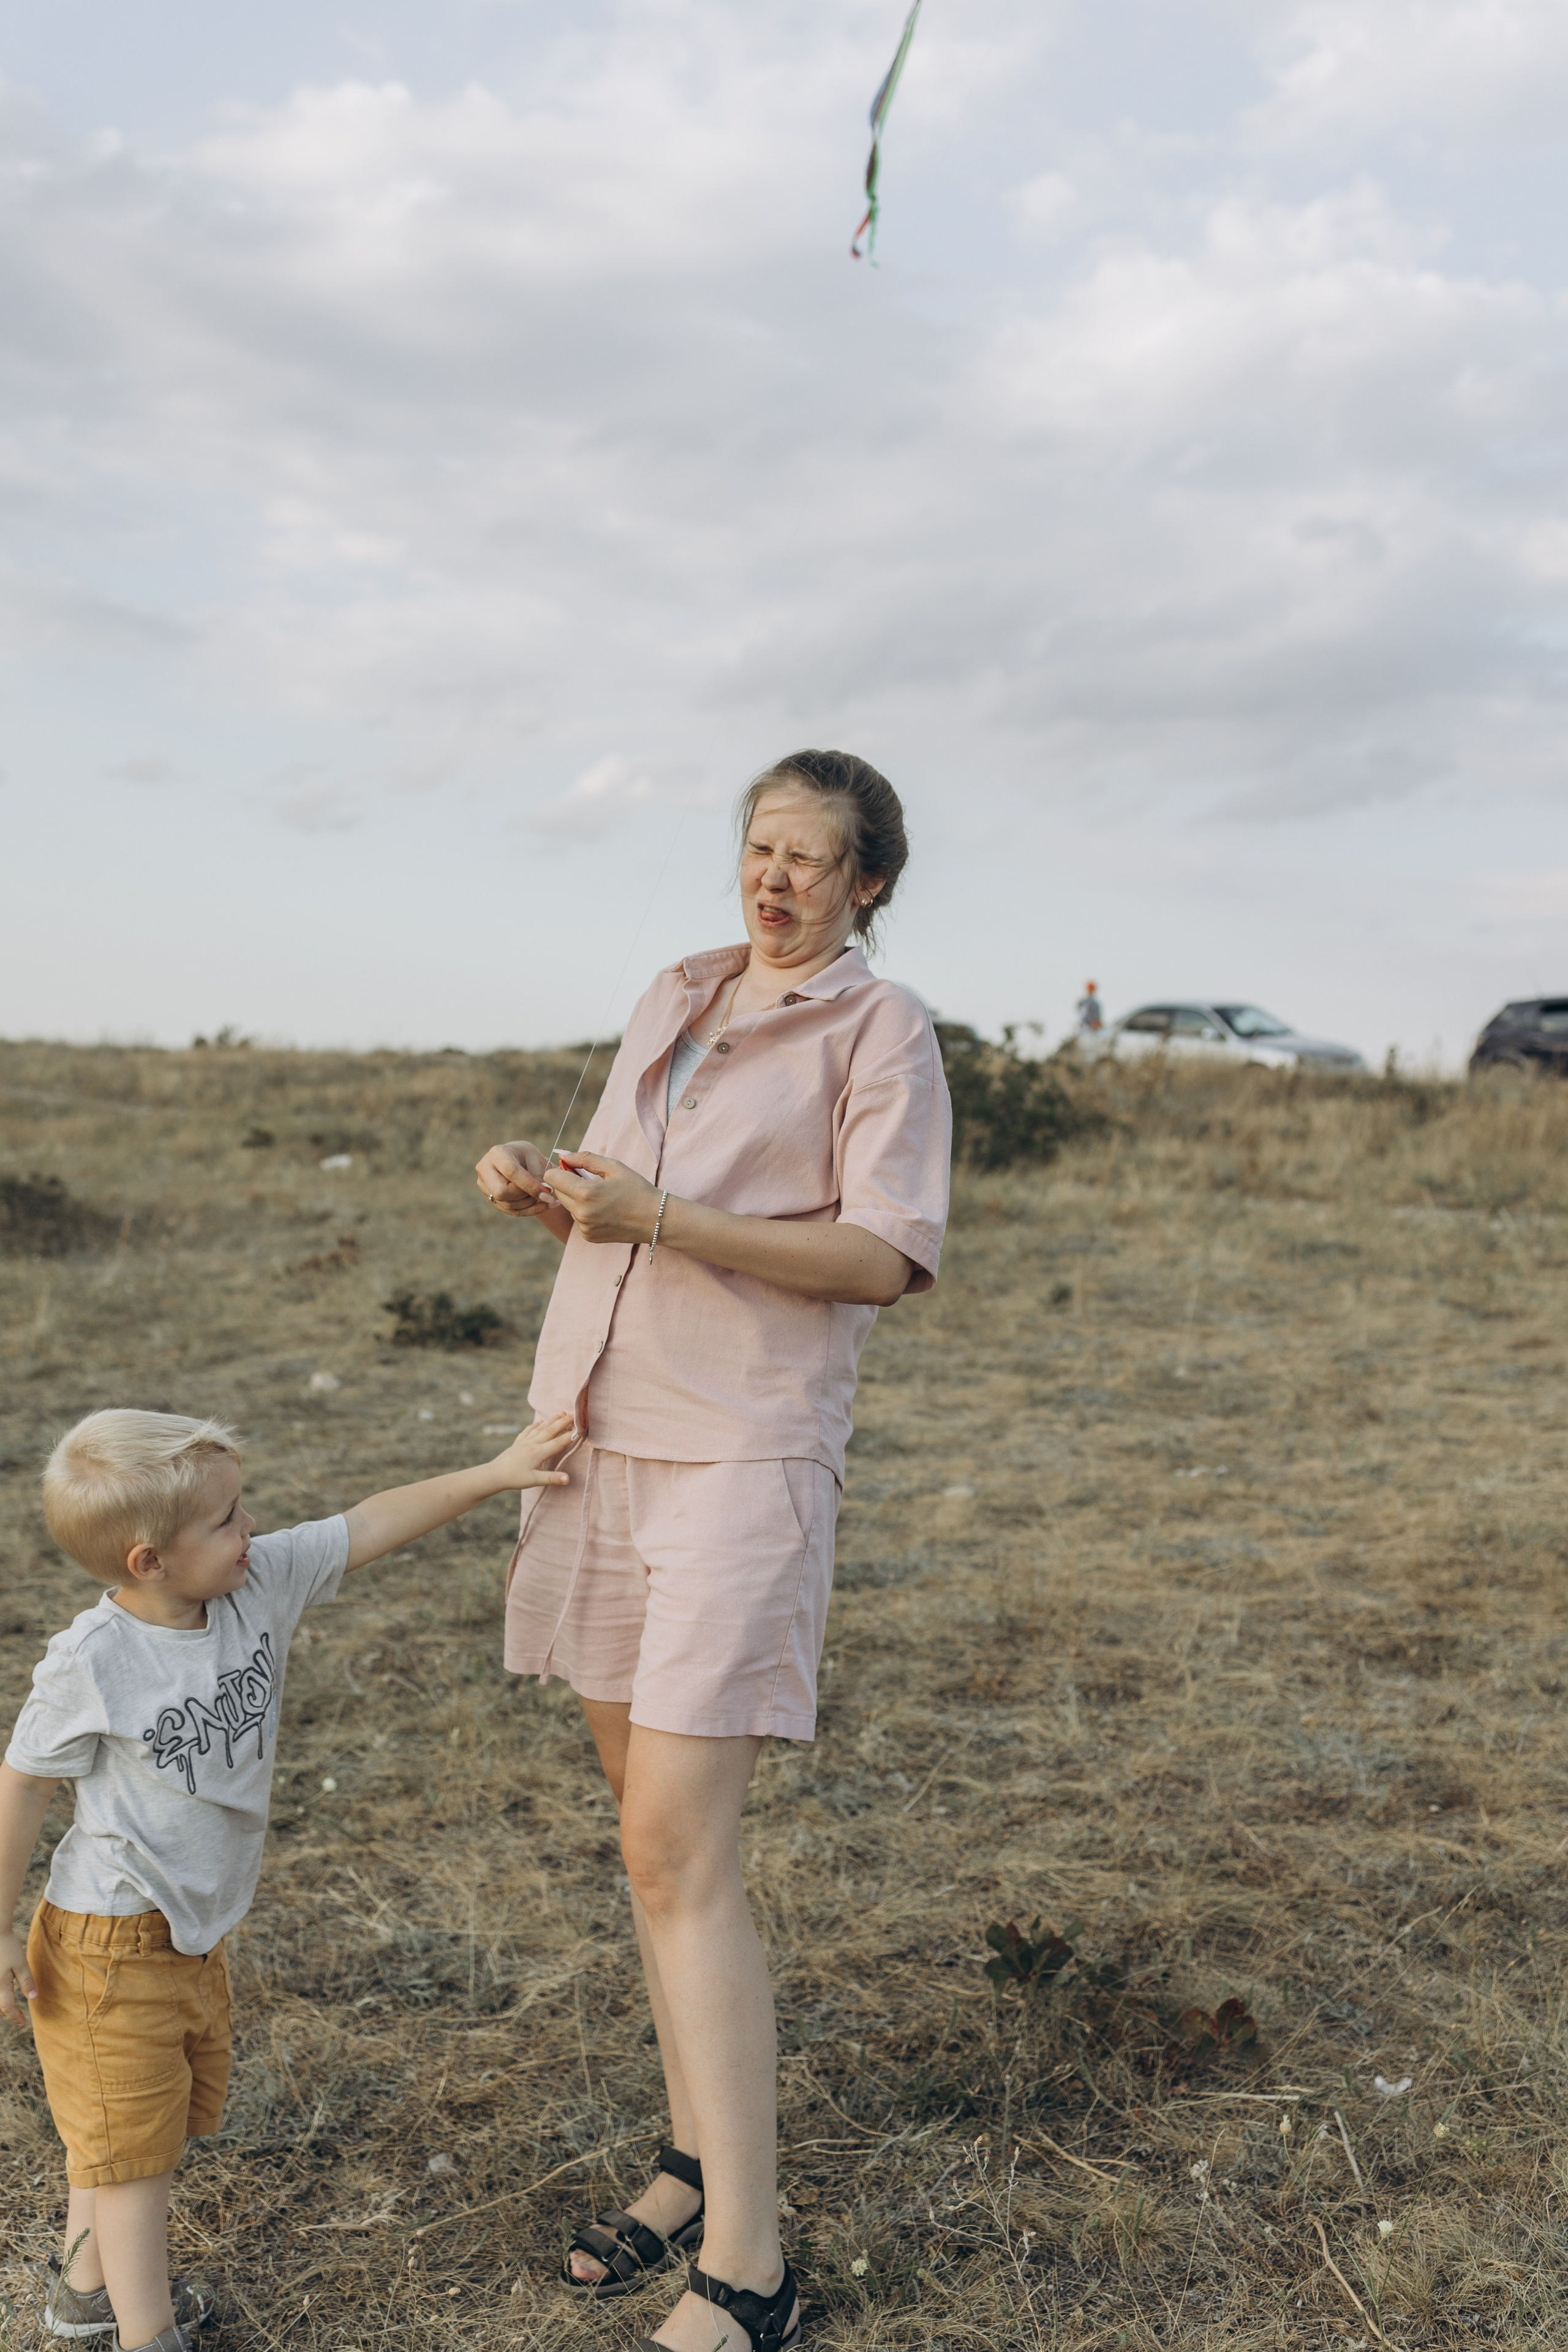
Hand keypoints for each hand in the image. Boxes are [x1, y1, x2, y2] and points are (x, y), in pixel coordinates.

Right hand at [0, 1930, 36, 2028]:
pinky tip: (4, 1993)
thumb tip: (32, 1998)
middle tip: (19, 2016)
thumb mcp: (20, 1963)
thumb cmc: (8, 1947)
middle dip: (8, 2013)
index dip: (15, 2017)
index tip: (23, 2023)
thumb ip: (26, 1981)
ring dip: (1, 2006)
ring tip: (11, 2008)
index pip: (7, 2008)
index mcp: (1, 1985)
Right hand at [475, 1139, 555, 1217]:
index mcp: (497, 1153)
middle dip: (526, 1196)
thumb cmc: (529, 1157)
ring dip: (530, 1205)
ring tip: (546, 1198)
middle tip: (545, 1194)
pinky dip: (529, 1210)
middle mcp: (485, 1169)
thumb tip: (544, 1196)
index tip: (548, 1191)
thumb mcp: (536, 1160)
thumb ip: (539, 1177)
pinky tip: (544, 1205)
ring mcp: (484, 1186)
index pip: (511, 1172)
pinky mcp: (490, 1198)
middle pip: (501, 1192)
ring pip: (507, 1204)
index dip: (530, 1185)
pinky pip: (510, 1211)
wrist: (519, 1161)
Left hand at [490, 1412, 576, 1487]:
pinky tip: (539, 1422)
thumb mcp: (534, 1480)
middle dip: (563, 1422)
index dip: (570, 1435)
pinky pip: (528, 1431)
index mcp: (538, 1452)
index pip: (558, 1442)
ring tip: (560, 1413)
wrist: (494, 1474)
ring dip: (551, 1420)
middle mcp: (532, 1444)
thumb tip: (568, 1479)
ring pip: (540, 1428)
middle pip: (551, 1430)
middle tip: (573, 1414)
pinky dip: (535, 1425)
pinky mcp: (518, 1443)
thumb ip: (552, 1478)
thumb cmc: (515, 1478)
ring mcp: (524, 1442)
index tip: (581, 1429)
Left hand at [547, 1154, 662, 1244]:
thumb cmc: (637, 1189)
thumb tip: (564, 1155)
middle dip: (568, 1184)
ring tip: (601, 1197)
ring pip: (568, 1206)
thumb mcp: (614, 1167)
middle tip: (590, 1181)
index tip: (574, 1168)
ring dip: (577, 1199)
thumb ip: (585, 1158)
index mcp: (585, 1193)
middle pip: (557, 1192)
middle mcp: (581, 1213)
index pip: (552, 1177)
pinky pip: (578, 1219)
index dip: (560, 1169)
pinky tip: (604, 1211)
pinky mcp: (588, 1237)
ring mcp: (584, 1227)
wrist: (656, 1219)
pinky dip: (585, 1213)